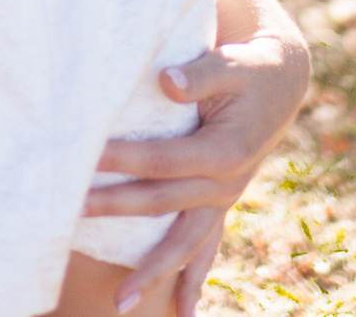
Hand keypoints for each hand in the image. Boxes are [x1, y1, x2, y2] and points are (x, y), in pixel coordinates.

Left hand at [88, 34, 311, 314]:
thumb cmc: (249, 68)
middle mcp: (227, 185)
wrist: (282, 82)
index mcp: (227, 152)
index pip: (162, 160)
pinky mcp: (219, 203)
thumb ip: (200, 74)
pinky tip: (180, 310)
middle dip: (116, 209)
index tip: (85, 158)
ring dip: (152, 272)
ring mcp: (224, 199)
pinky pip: (203, 247)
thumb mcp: (232, 63)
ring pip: (185, 243)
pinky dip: (190, 278)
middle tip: (72, 214)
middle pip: (162, 204)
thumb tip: (167, 82)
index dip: (123, 159)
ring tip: (120, 304)